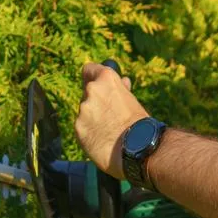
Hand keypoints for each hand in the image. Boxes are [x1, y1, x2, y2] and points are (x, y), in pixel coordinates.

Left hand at [74, 62, 148, 178]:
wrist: (139, 148)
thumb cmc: (139, 123)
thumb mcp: (133, 100)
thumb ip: (121, 90)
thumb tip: (122, 81)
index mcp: (106, 79)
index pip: (89, 69)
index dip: (92, 76)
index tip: (96, 84)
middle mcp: (91, 90)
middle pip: (87, 93)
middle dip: (95, 101)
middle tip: (109, 115)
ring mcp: (83, 109)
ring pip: (84, 111)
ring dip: (92, 118)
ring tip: (109, 131)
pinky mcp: (78, 128)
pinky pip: (82, 127)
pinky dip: (89, 132)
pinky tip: (102, 140)